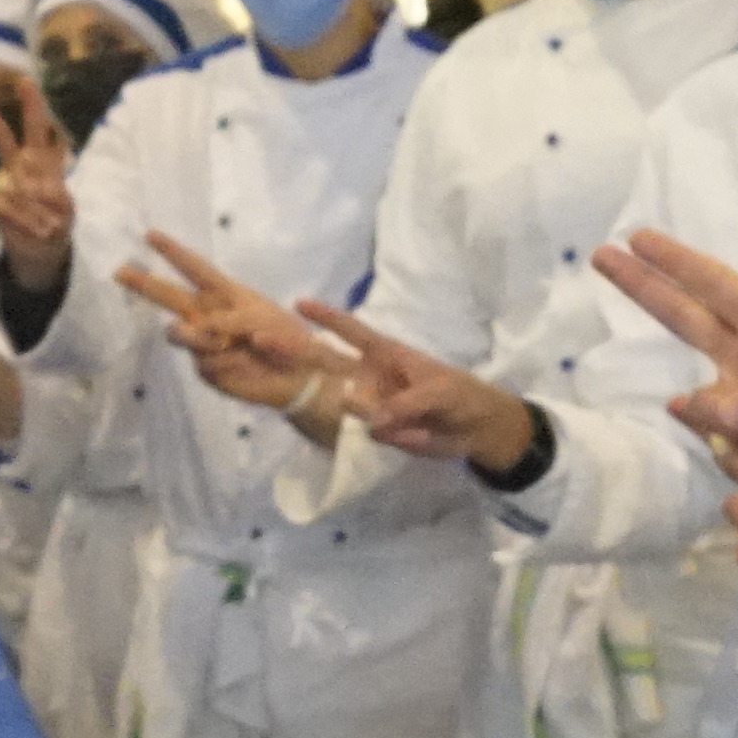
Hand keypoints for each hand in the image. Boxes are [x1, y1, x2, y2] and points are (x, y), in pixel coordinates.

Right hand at [0, 120, 75, 277]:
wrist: (43, 249)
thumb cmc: (57, 220)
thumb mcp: (66, 207)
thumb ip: (53, 197)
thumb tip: (31, 195)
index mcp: (42, 159)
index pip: (38, 128)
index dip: (33, 105)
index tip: (25, 81)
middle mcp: (19, 166)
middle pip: (4, 142)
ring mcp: (5, 184)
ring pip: (16, 190)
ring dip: (37, 213)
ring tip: (49, 227)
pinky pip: (8, 208)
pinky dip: (27, 221)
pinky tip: (38, 230)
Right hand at [115, 233, 333, 412]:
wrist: (299, 375)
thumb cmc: (285, 337)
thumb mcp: (261, 317)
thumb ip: (227, 319)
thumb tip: (197, 330)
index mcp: (223, 294)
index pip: (195, 268)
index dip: (172, 251)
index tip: (149, 234)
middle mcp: (207, 315)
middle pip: (170, 296)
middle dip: (144, 283)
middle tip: (120, 271)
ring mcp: (203, 343)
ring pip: (180, 333)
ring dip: (197, 336)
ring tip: (226, 343)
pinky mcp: (206, 370)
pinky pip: (204, 362)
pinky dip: (225, 363)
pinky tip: (244, 366)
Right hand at [289, 305, 535, 472]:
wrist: (477, 430)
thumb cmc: (460, 396)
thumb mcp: (439, 392)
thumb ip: (407, 403)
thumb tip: (374, 424)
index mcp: (385, 355)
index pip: (352, 331)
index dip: (327, 318)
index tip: (298, 304)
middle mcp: (369, 377)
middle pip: (325, 361)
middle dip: (295, 350)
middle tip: (259, 339)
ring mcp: (370, 405)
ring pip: (338, 402)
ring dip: (338, 404)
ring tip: (352, 406)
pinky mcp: (377, 432)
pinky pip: (363, 433)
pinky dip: (380, 434)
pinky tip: (406, 433)